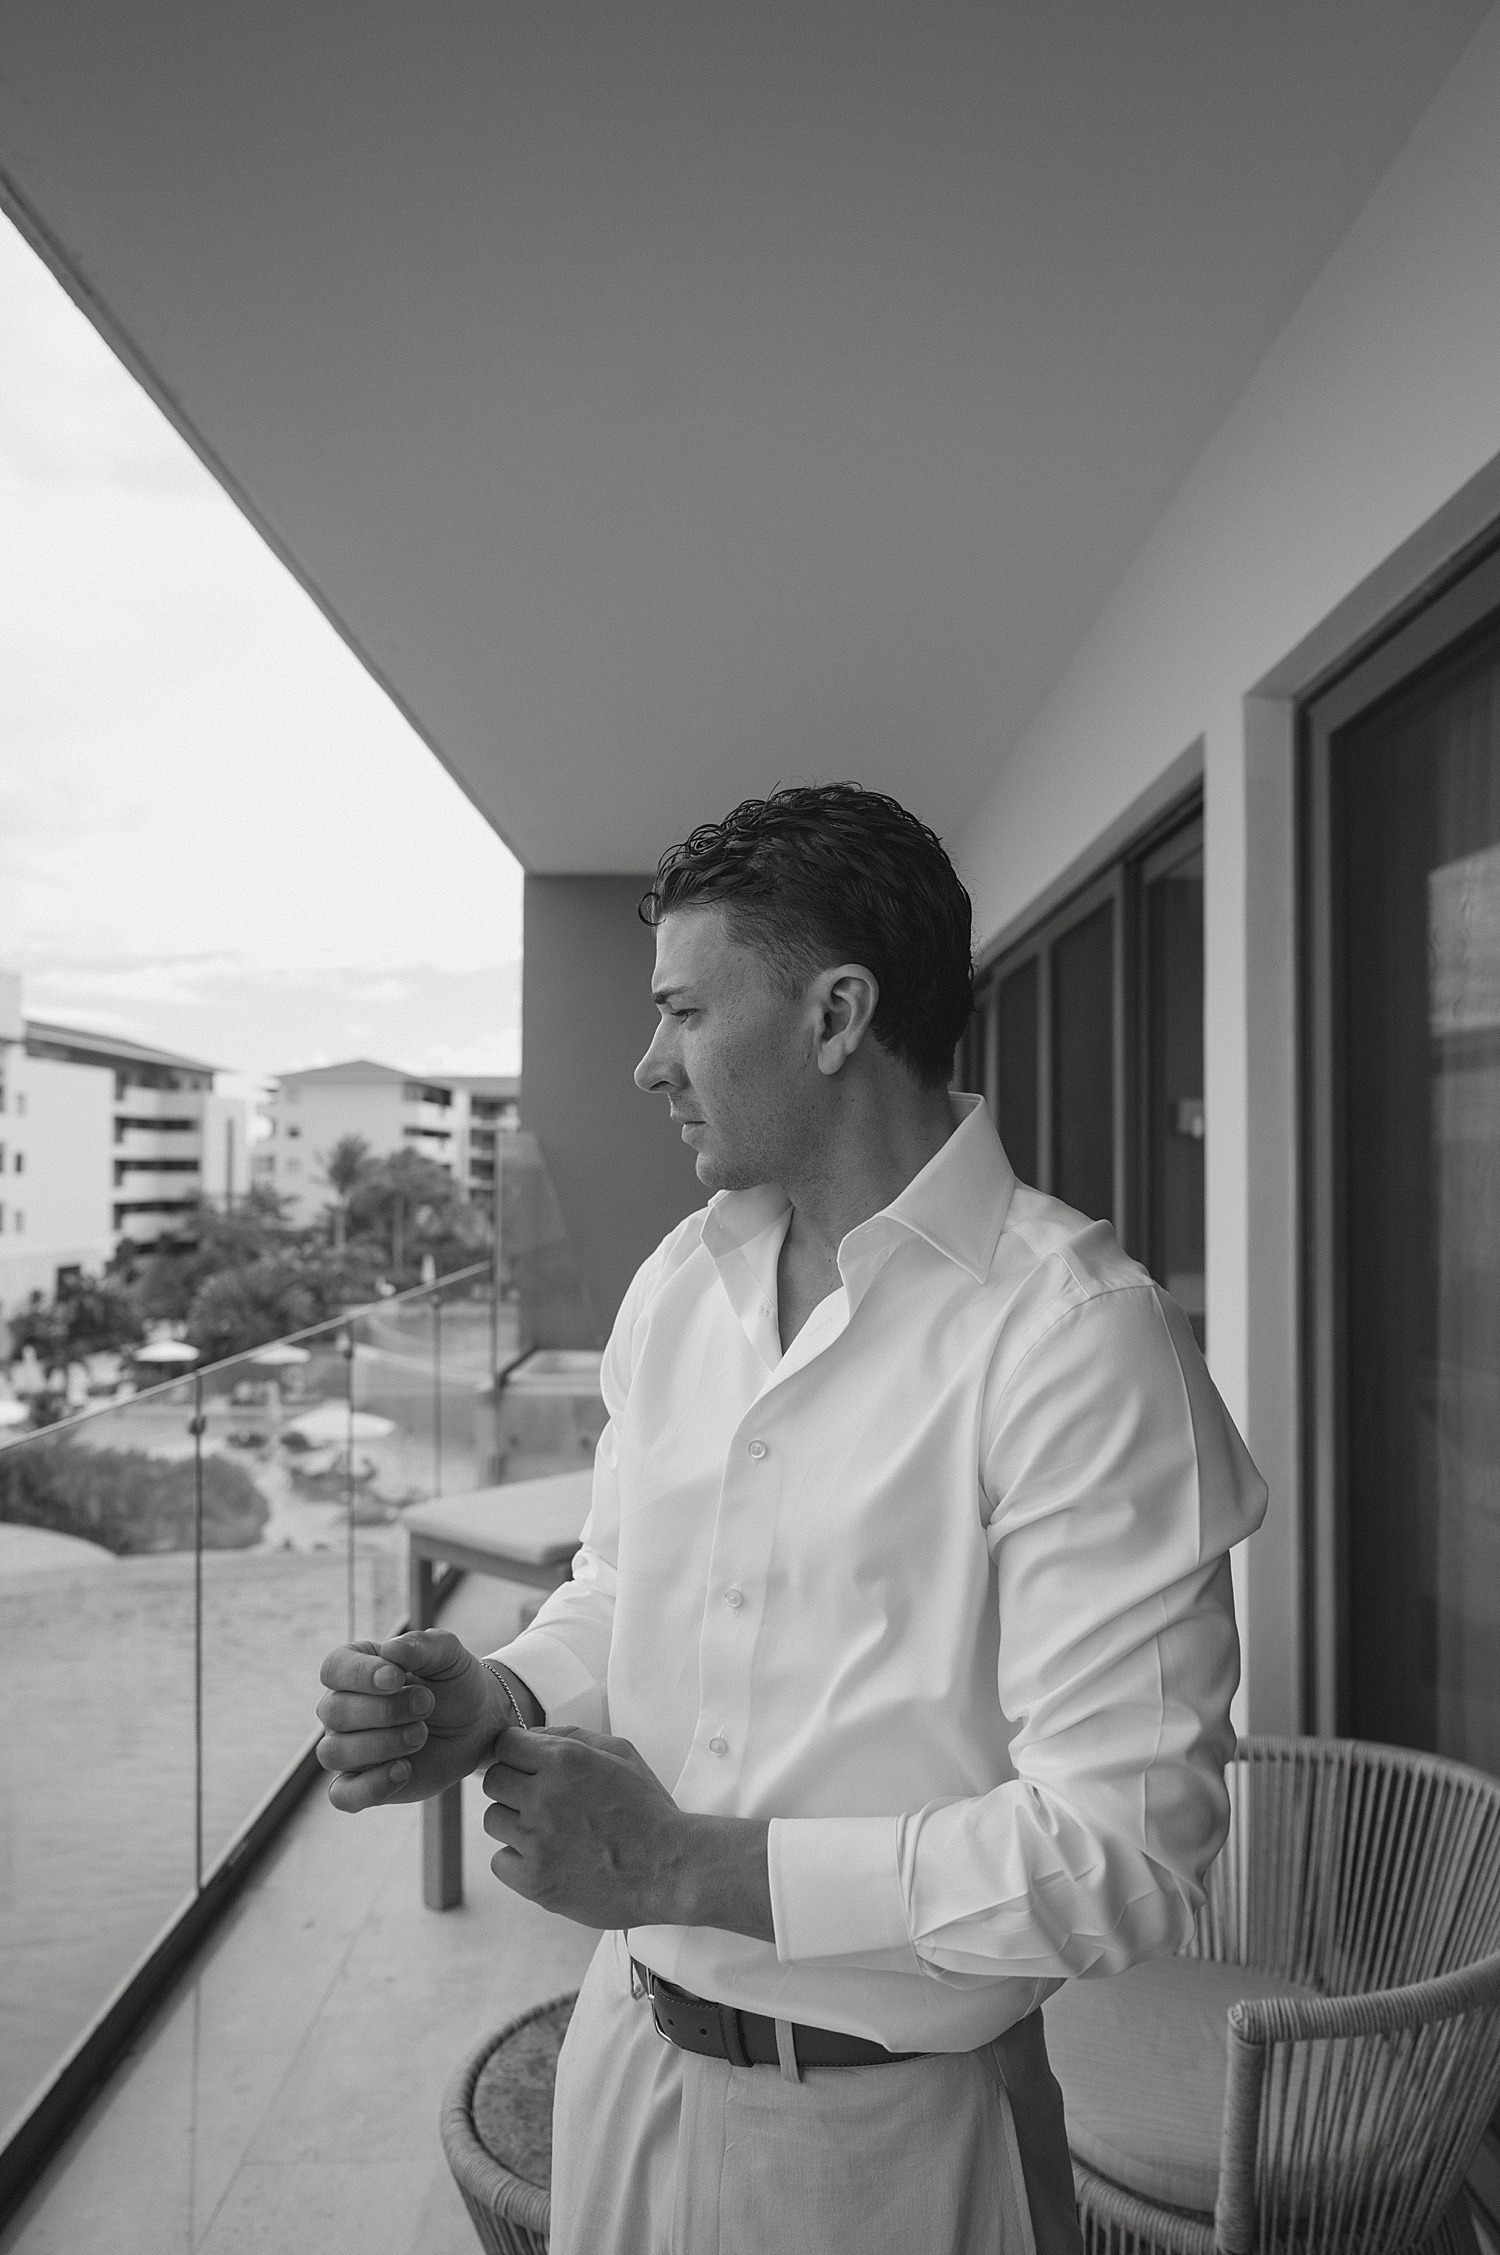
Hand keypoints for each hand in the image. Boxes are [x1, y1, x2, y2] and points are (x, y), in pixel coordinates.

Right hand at [316, 1630, 513, 1811]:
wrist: (477, 1723)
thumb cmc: (454, 1683)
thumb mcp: (448, 1654)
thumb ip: (422, 1645)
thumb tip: (390, 1649)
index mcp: (355, 1668)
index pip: (334, 1669)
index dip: (360, 1675)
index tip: (397, 1677)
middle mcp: (342, 1708)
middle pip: (334, 1712)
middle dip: (384, 1710)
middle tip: (426, 1704)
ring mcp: (348, 1748)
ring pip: (334, 1752)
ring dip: (381, 1744)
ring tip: (421, 1735)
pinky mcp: (362, 1784)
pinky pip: (343, 1795)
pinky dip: (370, 1786)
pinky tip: (404, 1770)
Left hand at [481, 1726, 773, 1939]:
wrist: (670, 1869)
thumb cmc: (647, 1809)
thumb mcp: (621, 1753)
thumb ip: (571, 1735)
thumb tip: (529, 1735)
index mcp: (565, 1759)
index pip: (504, 1744)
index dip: (516, 1754)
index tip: (528, 1767)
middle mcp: (544, 1796)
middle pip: (493, 1781)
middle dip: (513, 1787)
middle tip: (541, 1801)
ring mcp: (536, 1841)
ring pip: (493, 1820)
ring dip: (515, 1823)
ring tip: (549, 1832)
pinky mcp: (534, 1880)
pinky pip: (499, 1861)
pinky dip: (518, 1861)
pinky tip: (547, 1859)